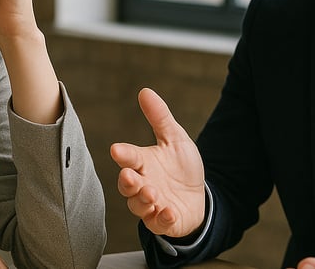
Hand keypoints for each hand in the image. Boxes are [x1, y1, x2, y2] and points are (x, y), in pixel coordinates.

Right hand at [110, 88, 205, 237]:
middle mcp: (143, 184)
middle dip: (128, 182)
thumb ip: (160, 117)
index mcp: (143, 163)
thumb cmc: (180, 167)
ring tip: (152, 193)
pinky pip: (158, 223)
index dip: (123, 154)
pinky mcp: (162, 222)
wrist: (197, 196)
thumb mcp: (175, 139)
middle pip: (127, 185)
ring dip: (143, 200)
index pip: (129, 158)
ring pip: (138, 206)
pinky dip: (162, 218)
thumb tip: (145, 91)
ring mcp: (151, 205)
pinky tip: (168, 211)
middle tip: (132, 177)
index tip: (116, 149)